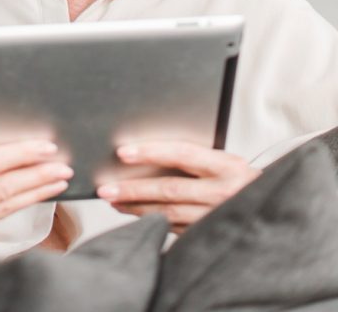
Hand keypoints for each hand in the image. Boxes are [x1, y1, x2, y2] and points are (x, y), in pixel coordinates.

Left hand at [96, 141, 259, 232]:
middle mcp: (224, 192)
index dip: (151, 152)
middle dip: (134, 189)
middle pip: (171, 189)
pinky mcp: (212, 236)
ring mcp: (218, 218)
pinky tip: (138, 217)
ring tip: (115, 201)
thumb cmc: (245, 182)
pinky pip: (178, 229)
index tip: (123, 152)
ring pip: (170, 214)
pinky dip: (155, 222)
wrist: (279, 210)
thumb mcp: (227, 162)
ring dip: (138, 209)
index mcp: (227, 166)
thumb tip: (150, 152)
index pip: (182, 154)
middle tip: (107, 188)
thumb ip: (197, 158)